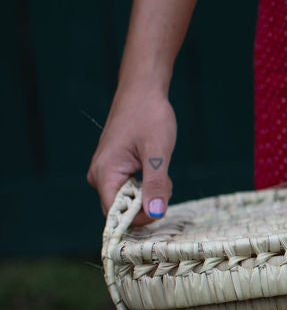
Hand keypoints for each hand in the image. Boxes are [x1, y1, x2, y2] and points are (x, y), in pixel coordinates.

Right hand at [86, 87, 177, 227]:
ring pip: (128, 200)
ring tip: (160, 169)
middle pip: (122, 210)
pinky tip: (154, 167)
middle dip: (147, 204)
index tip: (161, 205)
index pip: (116, 215)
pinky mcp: (113, 168)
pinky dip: (146, 184)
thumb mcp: (158, 152)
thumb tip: (155, 214)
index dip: (140, 218)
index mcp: (104, 174)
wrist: (142, 91)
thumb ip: (156, 184)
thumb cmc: (149, 116)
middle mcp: (99, 176)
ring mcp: (104, 172)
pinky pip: (129, 188)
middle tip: (165, 183)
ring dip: (149, 193)